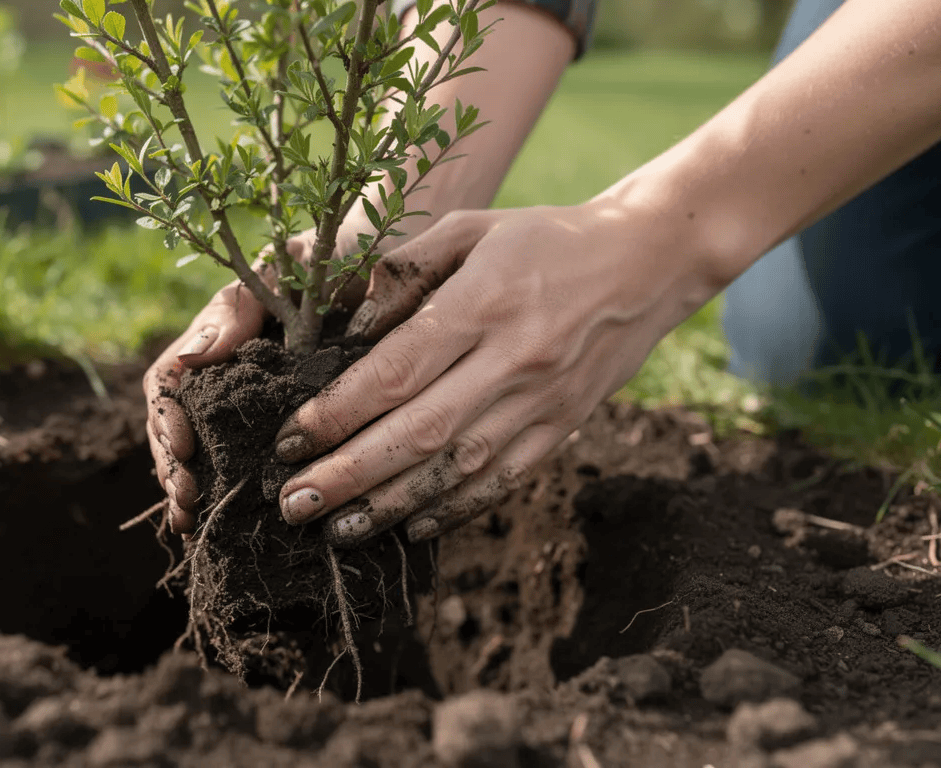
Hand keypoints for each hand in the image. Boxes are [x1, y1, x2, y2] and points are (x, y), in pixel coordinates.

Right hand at [144, 213, 393, 533]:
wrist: (377, 268)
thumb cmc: (327, 263)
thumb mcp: (283, 272)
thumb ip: (239, 307)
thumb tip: (193, 359)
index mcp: (215, 337)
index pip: (169, 383)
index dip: (166, 417)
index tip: (184, 447)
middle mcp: (220, 373)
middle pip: (171, 426)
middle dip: (173, 466)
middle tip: (188, 500)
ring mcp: (240, 401)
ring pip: (195, 450)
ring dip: (186, 486)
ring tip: (191, 519)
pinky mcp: (269, 426)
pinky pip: (232, 463)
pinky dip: (217, 493)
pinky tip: (209, 523)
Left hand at [272, 199, 720, 545]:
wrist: (650, 260)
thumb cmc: (545, 238)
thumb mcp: (473, 226)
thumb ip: (407, 267)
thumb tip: (353, 327)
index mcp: (483, 303)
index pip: (395, 371)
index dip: (337, 413)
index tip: (289, 440)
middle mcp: (513, 359)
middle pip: (417, 432)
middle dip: (348, 475)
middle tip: (292, 505)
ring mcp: (542, 401)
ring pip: (457, 468)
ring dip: (391, 506)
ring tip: (337, 531)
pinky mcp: (564, 427)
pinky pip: (505, 480)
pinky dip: (456, 510)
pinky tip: (412, 528)